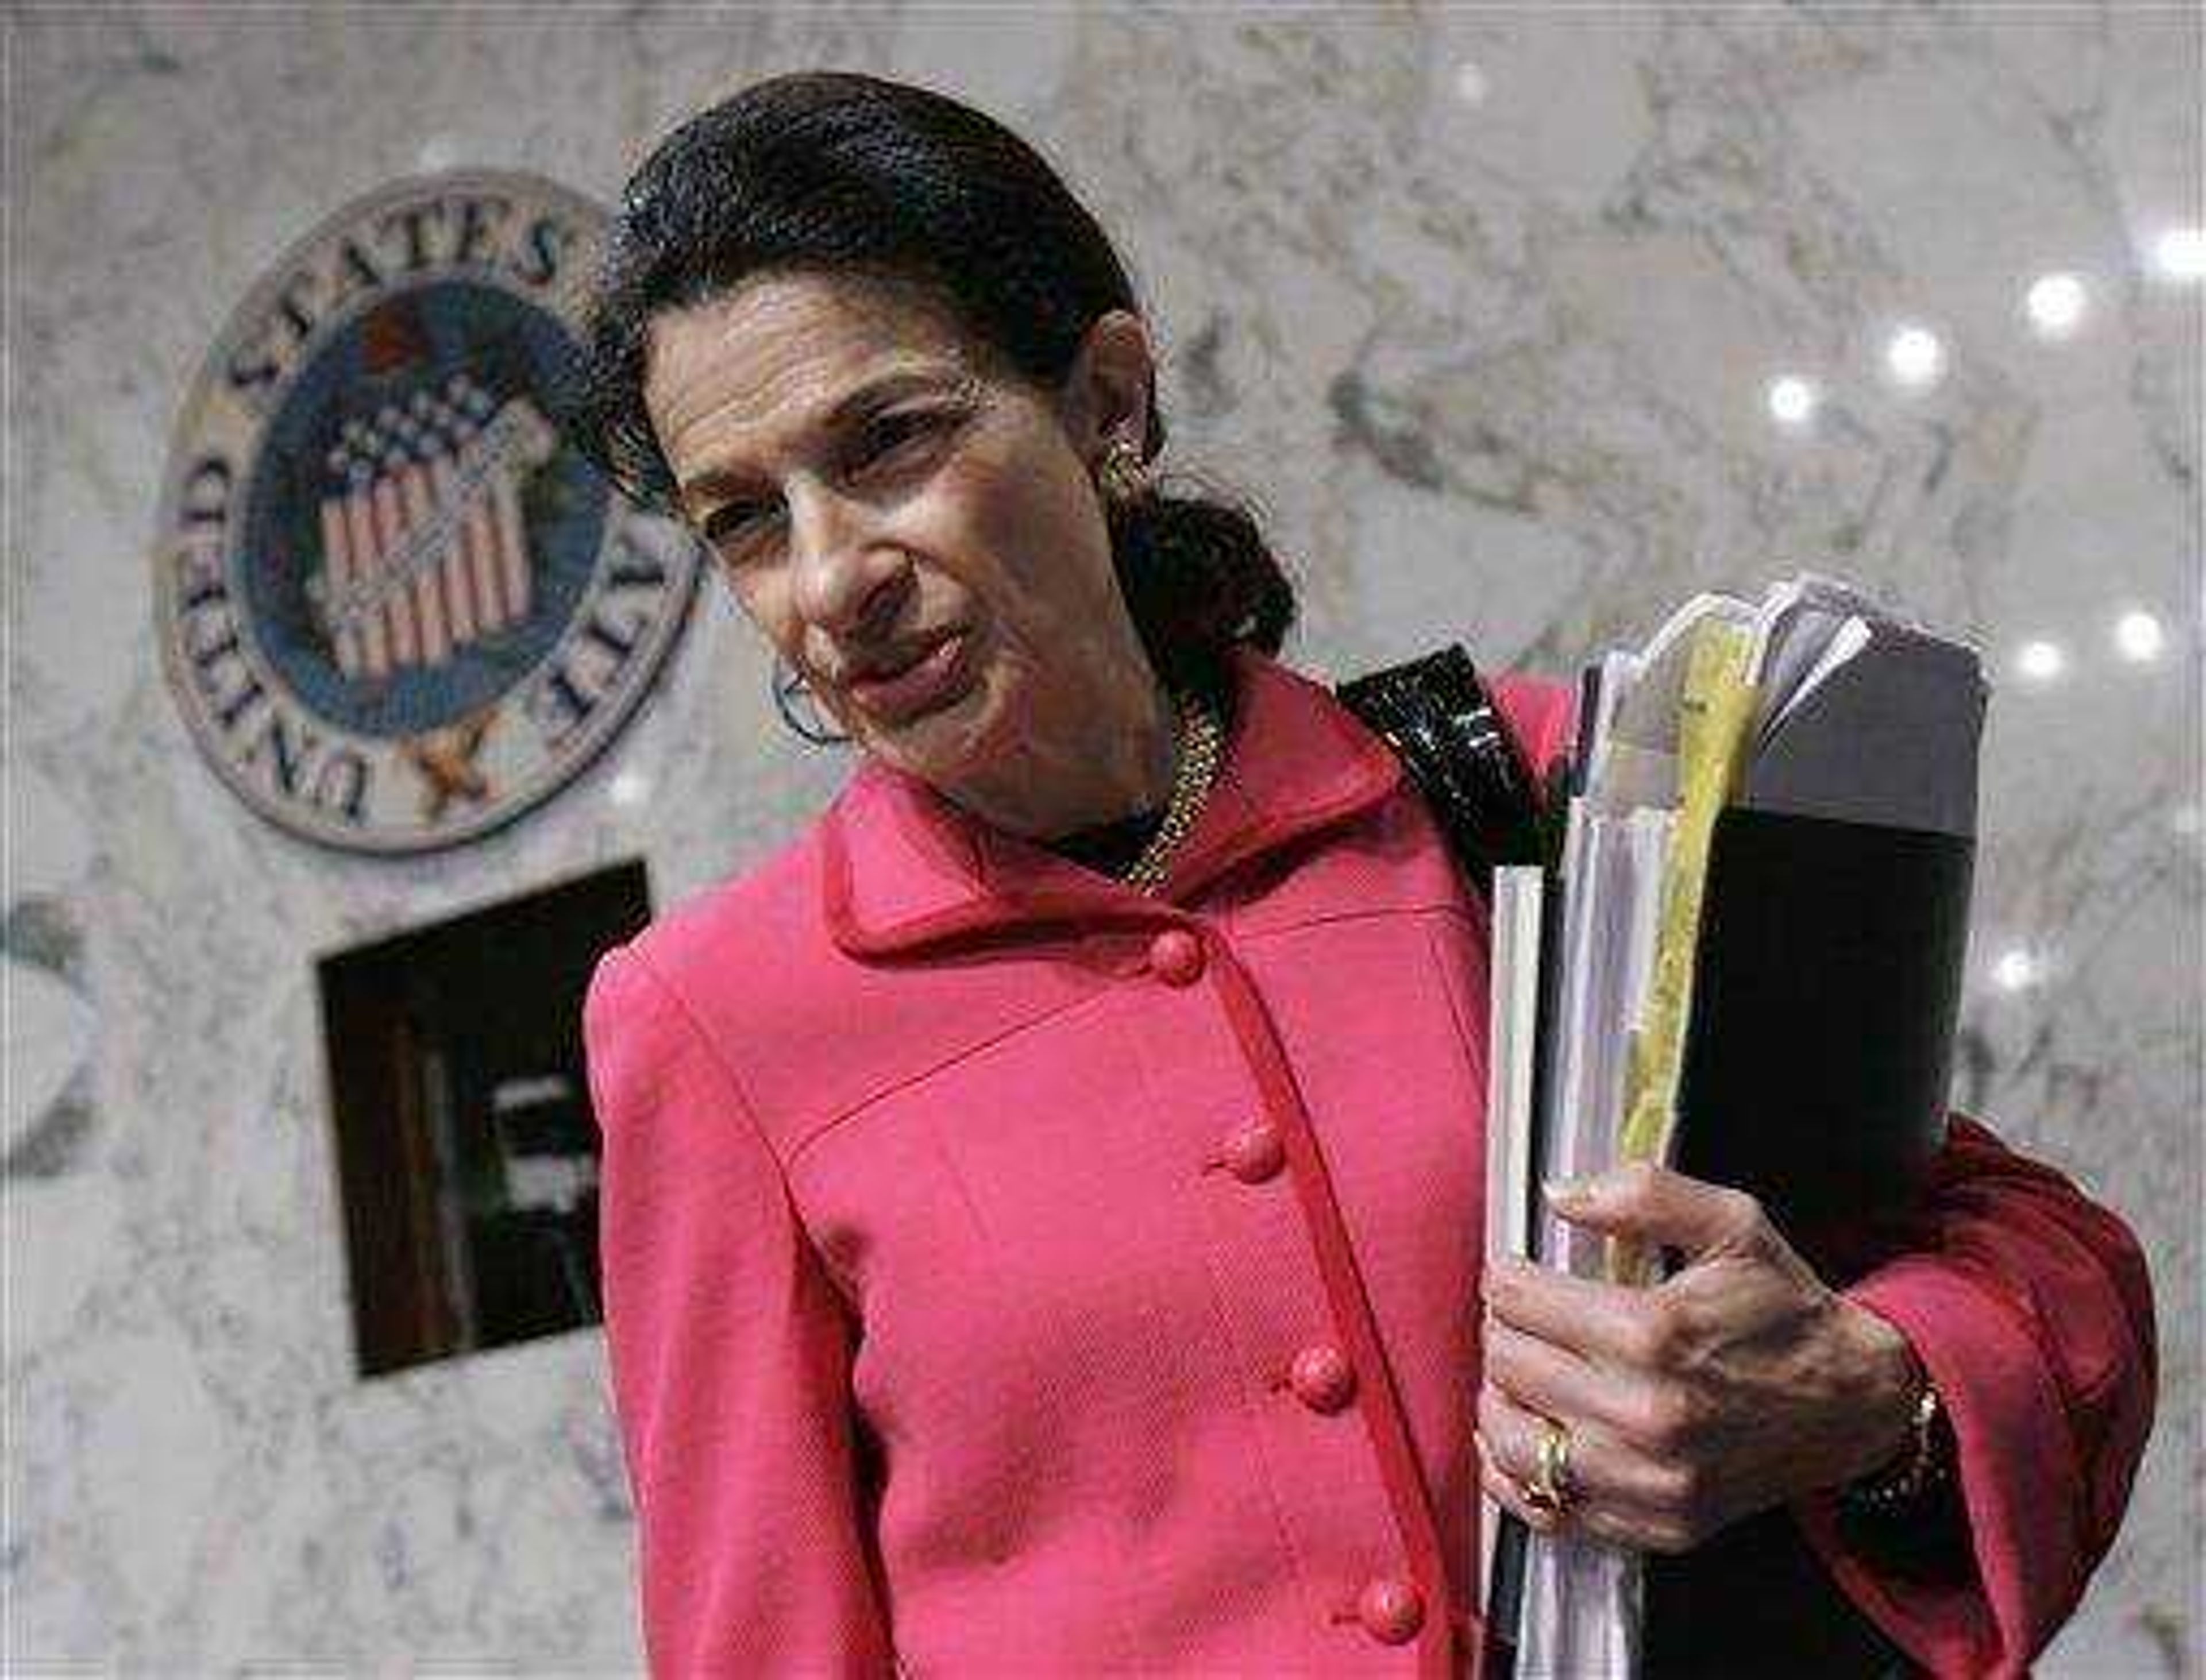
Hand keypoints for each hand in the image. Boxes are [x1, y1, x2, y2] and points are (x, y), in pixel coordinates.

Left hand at [1475, 1161, 1921, 1553]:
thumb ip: (1643, 1194)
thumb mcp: (1731, 1224)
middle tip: (1526, 1319)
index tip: (1516, 1273)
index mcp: (1653, 1333)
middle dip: (1505, 1330)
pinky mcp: (1654, 1524)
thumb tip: (1557, 1193)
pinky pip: (1546, 1509)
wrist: (1853, 1403)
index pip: (1518, 1300)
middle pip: (1508, 1364)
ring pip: (1510, 1442)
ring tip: (1525, 1373)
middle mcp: (1643, 1415)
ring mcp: (1647, 1480)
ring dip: (1502, 1399)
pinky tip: (1529, 1435)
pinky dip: (1518, 1473)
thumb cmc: (1785, 1310)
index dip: (1506, 1276)